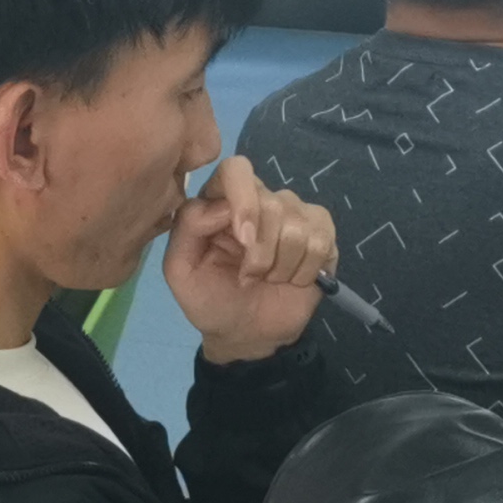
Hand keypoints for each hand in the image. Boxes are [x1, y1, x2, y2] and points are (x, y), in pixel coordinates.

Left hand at [162, 154, 335, 364]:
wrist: (247, 333)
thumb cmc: (210, 299)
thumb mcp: (180, 270)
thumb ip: (187, 228)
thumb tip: (221, 206)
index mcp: (222, 199)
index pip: (237, 169)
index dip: (244, 201)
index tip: (243, 239)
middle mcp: (260, 197)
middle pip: (272, 203)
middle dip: (261, 253)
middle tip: (248, 278)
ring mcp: (294, 213)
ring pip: (298, 225)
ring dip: (281, 267)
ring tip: (269, 279)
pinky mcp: (321, 232)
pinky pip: (321, 241)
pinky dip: (304, 270)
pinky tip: (292, 279)